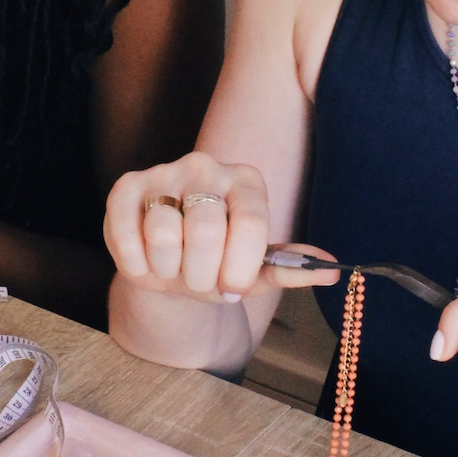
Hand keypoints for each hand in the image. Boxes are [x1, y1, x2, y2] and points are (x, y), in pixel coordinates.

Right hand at [104, 150, 293, 300]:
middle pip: (205, 231)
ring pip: (164, 234)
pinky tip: (145, 261)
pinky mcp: (126, 187)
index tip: (234, 290)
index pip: (250, 223)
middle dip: (201, 274)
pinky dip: (136, 263)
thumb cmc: (217, 264)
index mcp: (247, 182)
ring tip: (172, 267)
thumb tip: (331, 272)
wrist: (169, 266)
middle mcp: (206, 167)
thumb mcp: (254, 272)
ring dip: (168, 269)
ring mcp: (164, 173)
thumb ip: (288, 270)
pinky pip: (127, 233)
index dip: (240, 267)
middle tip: (199, 280)